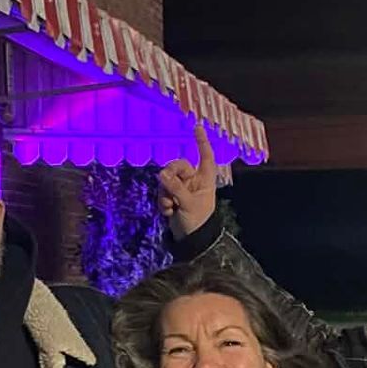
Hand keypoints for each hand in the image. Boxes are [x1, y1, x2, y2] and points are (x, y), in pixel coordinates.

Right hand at [158, 121, 217, 239]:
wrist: (191, 240)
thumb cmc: (198, 222)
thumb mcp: (188, 204)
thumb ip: (175, 188)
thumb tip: (161, 174)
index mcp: (205, 179)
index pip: (205, 156)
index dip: (202, 142)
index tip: (197, 127)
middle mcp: (193, 180)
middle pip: (177, 166)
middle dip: (170, 176)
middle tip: (166, 186)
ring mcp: (181, 188)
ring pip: (166, 180)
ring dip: (165, 194)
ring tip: (172, 207)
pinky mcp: (171, 197)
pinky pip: (162, 192)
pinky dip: (163, 201)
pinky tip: (169, 212)